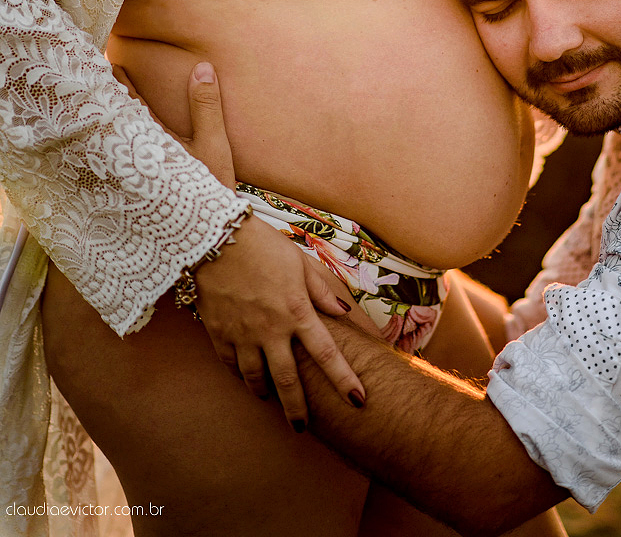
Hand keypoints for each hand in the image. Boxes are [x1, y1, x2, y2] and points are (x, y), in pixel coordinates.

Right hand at [111, 60, 364, 426]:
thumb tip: (344, 313)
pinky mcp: (219, 333)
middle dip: (297, 409)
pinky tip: (244, 375)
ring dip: (264, 392)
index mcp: (297, 311)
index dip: (344, 379)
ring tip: (270, 399)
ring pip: (255, 378)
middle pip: (288, 381)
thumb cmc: (263, 246)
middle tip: (301, 427)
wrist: (214, 239)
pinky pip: (231, 364)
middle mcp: (271, 330)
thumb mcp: (300, 262)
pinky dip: (239, 373)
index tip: (359, 400)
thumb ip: (322, 290)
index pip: (327, 354)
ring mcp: (243, 335)